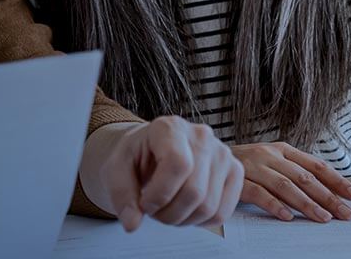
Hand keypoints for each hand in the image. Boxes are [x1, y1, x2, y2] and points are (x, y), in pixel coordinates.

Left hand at [99, 116, 243, 231]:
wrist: (152, 152)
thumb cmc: (137, 157)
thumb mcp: (116, 169)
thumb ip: (121, 194)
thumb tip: (132, 222)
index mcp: (170, 128)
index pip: (178, 164)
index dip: (160, 194)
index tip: (145, 202)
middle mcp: (201, 136)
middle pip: (195, 191)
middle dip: (168, 213)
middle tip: (153, 210)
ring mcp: (222, 153)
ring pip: (209, 206)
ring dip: (182, 219)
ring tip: (167, 209)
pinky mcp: (234, 172)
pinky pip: (222, 212)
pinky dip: (200, 221)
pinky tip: (185, 210)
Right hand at [233, 142, 350, 222]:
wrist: (208, 159)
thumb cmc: (246, 166)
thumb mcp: (272, 162)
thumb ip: (294, 173)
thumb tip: (327, 192)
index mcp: (282, 149)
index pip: (316, 165)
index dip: (337, 180)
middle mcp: (270, 155)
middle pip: (305, 177)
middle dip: (328, 197)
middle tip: (344, 213)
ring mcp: (254, 167)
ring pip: (286, 186)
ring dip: (307, 203)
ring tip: (323, 217)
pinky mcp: (238, 180)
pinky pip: (260, 194)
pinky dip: (275, 206)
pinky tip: (287, 217)